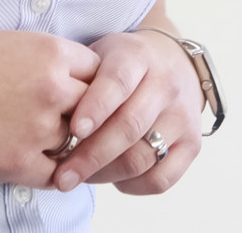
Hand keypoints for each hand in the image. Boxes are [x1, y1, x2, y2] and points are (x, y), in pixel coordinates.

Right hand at [0, 31, 99, 187]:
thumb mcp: (7, 43)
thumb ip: (46, 58)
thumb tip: (72, 75)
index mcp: (50, 53)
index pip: (100, 72)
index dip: (90, 83)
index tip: (79, 92)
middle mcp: (52, 89)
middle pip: (94, 108)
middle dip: (82, 114)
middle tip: (67, 119)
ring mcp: (38, 128)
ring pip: (74, 141)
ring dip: (61, 142)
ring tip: (36, 137)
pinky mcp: (20, 163)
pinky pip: (55, 173)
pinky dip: (48, 170)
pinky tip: (31, 160)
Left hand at [48, 29, 203, 195]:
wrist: (171, 62)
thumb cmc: (122, 65)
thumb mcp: (100, 55)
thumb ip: (79, 79)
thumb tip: (48, 118)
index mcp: (138, 56)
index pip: (118, 81)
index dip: (96, 106)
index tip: (74, 130)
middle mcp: (165, 84)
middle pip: (129, 126)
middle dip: (91, 155)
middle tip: (62, 174)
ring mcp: (182, 115)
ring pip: (142, 156)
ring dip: (105, 174)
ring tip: (78, 177)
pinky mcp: (192, 144)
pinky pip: (162, 178)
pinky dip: (133, 186)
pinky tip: (113, 180)